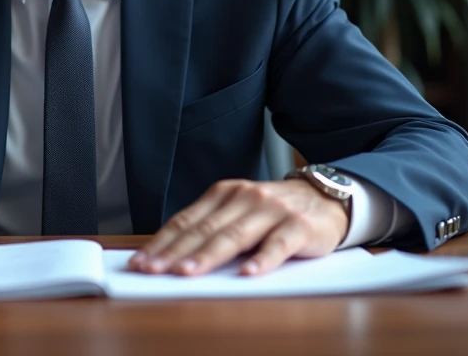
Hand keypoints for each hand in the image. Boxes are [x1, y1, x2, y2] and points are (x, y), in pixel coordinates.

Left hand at [127, 178, 348, 276]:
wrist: (325, 198)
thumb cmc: (274, 211)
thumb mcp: (239, 210)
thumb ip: (212, 227)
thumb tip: (171, 255)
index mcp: (224, 194)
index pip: (186, 221)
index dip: (162, 242)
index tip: (141, 262)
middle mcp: (244, 198)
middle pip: (204, 229)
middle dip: (175, 252)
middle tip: (154, 271)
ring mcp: (272, 211)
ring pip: (234, 236)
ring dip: (208, 256)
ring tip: (187, 273)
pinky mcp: (298, 226)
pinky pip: (277, 244)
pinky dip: (262, 259)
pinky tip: (247, 273)